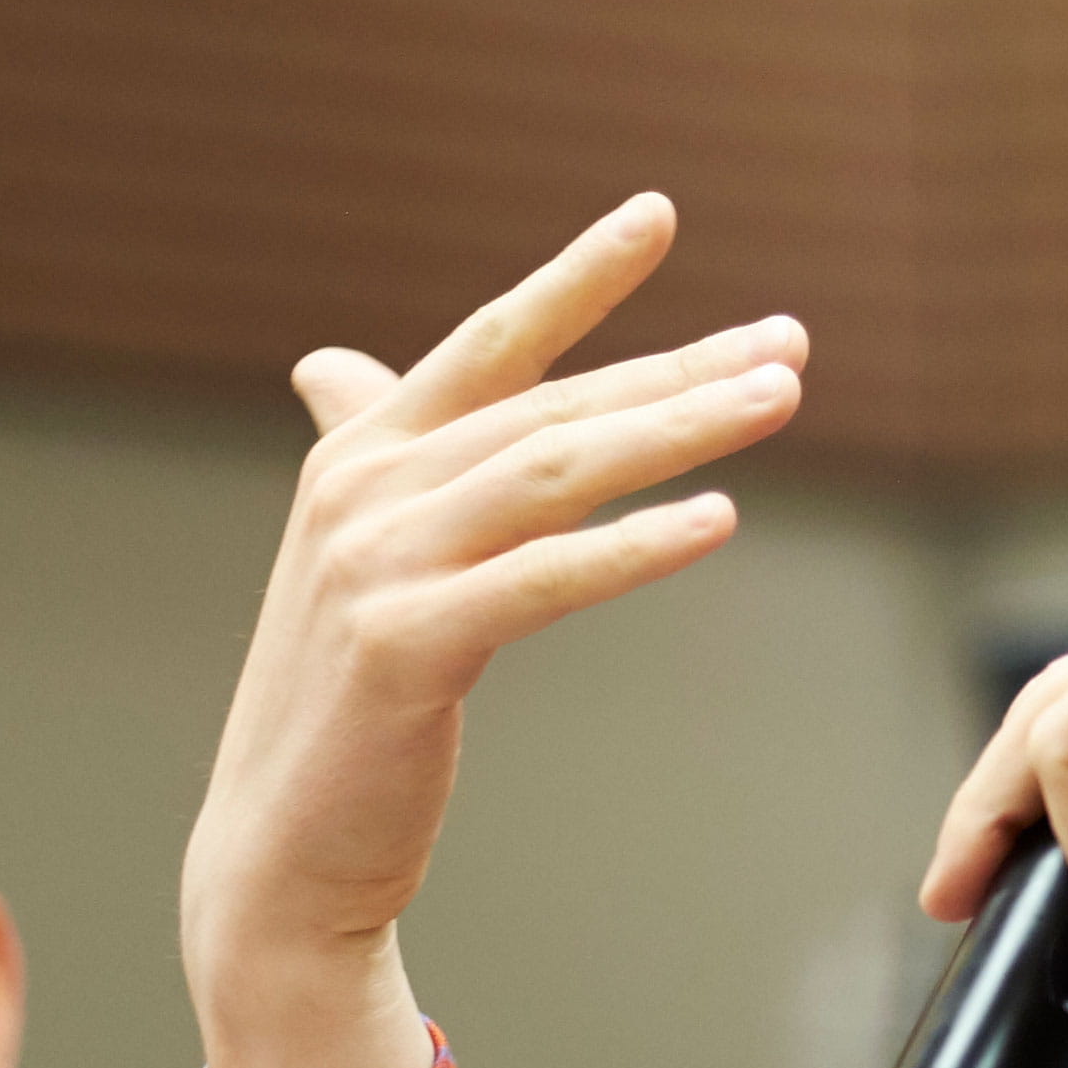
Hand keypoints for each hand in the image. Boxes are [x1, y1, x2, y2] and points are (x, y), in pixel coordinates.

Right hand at [182, 194, 805, 1067]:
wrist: (280, 854)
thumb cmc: (345, 705)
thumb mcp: (358, 562)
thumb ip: (372, 455)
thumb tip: (332, 365)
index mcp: (357, 457)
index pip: (491, 344)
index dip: (577, 276)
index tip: (659, 214)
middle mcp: (359, 490)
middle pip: (553, 408)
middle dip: (679, 370)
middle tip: (788, 344)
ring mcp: (374, 564)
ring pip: (558, 474)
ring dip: (677, 432)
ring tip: (778, 402)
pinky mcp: (403, 645)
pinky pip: (546, 577)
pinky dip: (635, 545)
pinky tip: (716, 520)